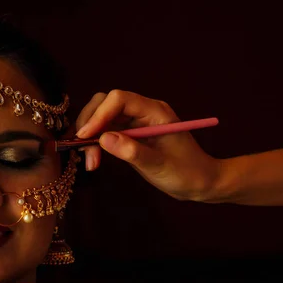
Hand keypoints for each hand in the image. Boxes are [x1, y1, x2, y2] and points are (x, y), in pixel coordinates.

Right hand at [76, 89, 220, 201]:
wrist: (200, 182)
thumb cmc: (186, 172)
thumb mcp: (159, 165)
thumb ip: (132, 151)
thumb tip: (103, 139)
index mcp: (154, 111)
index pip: (119, 99)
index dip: (99, 114)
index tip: (85, 136)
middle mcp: (142, 112)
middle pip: (105, 103)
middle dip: (89, 124)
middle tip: (82, 150)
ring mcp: (134, 122)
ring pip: (101, 117)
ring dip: (88, 136)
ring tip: (89, 162)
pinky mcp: (128, 134)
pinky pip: (104, 131)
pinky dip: (94, 143)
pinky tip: (92, 159)